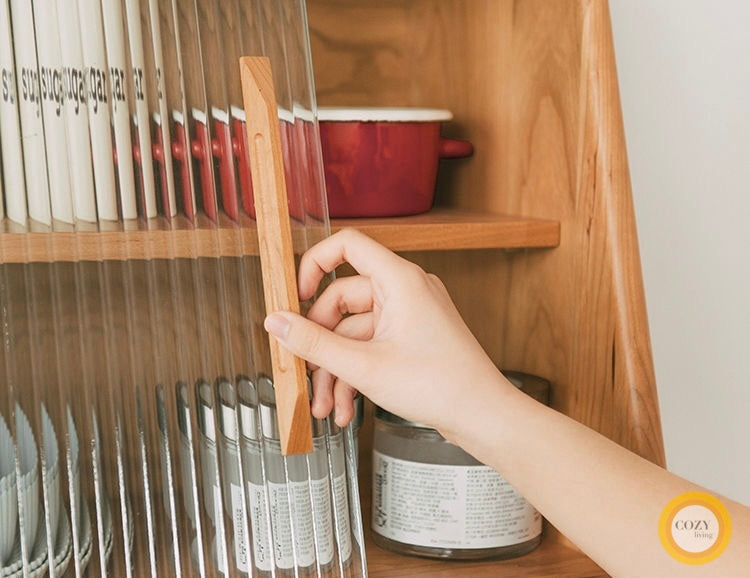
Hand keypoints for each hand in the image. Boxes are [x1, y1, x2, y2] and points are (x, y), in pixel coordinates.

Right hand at [263, 229, 506, 435]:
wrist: (483, 416)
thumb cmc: (441, 386)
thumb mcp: (364, 366)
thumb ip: (314, 343)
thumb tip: (275, 322)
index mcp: (400, 280)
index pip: (347, 245)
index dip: (314, 264)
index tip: (296, 297)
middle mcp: (406, 290)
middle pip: (342, 300)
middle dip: (321, 345)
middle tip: (305, 375)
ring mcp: (410, 315)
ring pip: (354, 332)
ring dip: (336, 370)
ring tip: (326, 407)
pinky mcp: (412, 338)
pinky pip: (372, 345)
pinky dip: (356, 374)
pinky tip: (346, 408)